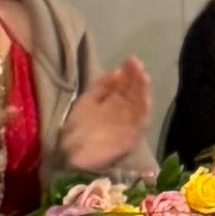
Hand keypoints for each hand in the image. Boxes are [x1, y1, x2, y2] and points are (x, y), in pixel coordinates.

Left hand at [63, 55, 152, 173]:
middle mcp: (122, 112)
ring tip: (143, 76)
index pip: (123, 86)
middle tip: (137, 64)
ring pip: (139, 105)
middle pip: (133, 93)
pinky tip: (144, 98)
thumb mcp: (87, 102)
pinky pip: (140, 123)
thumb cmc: (76, 129)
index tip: (131, 60)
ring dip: (142, 91)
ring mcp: (128, 125)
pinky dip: (143, 110)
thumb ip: (101, 87)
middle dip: (136, 79)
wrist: (70, 155)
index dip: (128, 73)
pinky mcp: (131, 138)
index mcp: (111, 103)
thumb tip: (116, 71)